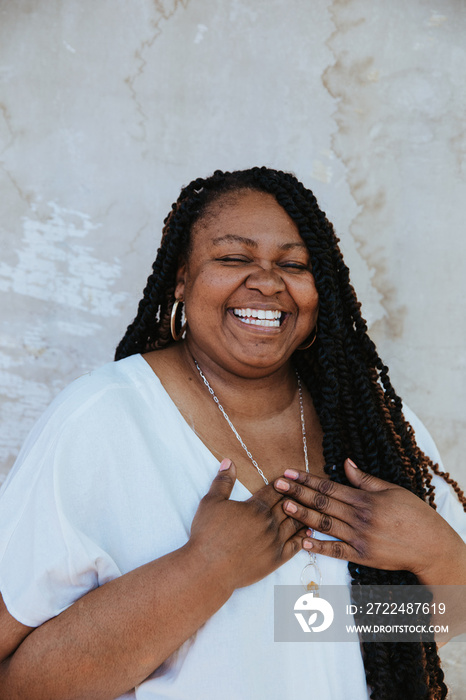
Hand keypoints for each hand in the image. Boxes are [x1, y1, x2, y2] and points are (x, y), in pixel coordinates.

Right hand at [188, 459, 305, 590]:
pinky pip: (296, 546)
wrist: (208, 569)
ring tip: (311, 507)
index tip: (289, 478)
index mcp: (256, 507)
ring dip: (304, 514)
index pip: (276, 490)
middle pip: (289, 504)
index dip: (283, 482)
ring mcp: (275, 542)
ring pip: (296, 523)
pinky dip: (304, 537)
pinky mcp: (276, 559)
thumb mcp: (211, 502)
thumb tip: (229, 462)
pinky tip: (309, 532)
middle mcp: (269, 523)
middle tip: (305, 489)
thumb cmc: (207, 534)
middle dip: (296, 495)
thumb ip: (223, 481)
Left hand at [274, 459, 465, 583]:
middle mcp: (360, 517)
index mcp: (365, 499)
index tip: (289, 473)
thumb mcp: (392, 490)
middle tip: (277, 485)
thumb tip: (345, 462)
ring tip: (283, 507)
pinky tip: (302, 541)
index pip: (329, 486)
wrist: (431, 546)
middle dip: (297, 493)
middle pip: (322, 503)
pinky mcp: (362, 556)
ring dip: (302, 515)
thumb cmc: (414, 515)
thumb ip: (365, 479)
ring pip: (325, 524)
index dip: (307, 479)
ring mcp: (360, 538)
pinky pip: (336, 551)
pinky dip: (319, 546)